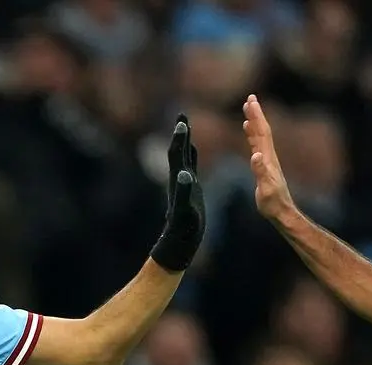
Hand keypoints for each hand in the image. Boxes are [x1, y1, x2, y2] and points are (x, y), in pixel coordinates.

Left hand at [149, 114, 205, 271]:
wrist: (179, 243)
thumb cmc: (182, 229)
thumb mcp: (184, 210)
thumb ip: (184, 192)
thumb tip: (185, 175)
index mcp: (178, 181)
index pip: (178, 155)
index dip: (180, 138)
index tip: (182, 121)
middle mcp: (179, 180)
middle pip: (179, 152)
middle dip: (181, 134)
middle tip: (182, 115)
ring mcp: (184, 184)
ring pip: (184, 158)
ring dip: (185, 142)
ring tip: (186, 127)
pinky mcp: (190, 190)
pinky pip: (190, 168)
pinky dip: (192, 157)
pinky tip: (193, 151)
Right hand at [242, 94, 294, 220]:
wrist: (282, 212)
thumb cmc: (273, 203)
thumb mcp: (265, 189)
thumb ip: (260, 172)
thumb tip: (255, 155)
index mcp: (268, 159)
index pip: (262, 133)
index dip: (257, 117)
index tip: (251, 101)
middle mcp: (269, 156)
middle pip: (262, 130)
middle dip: (256, 114)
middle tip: (250, 98)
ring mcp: (267, 161)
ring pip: (260, 136)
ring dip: (254, 122)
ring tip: (248, 110)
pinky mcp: (264, 166)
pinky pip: (257, 145)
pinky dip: (252, 135)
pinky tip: (249, 132)